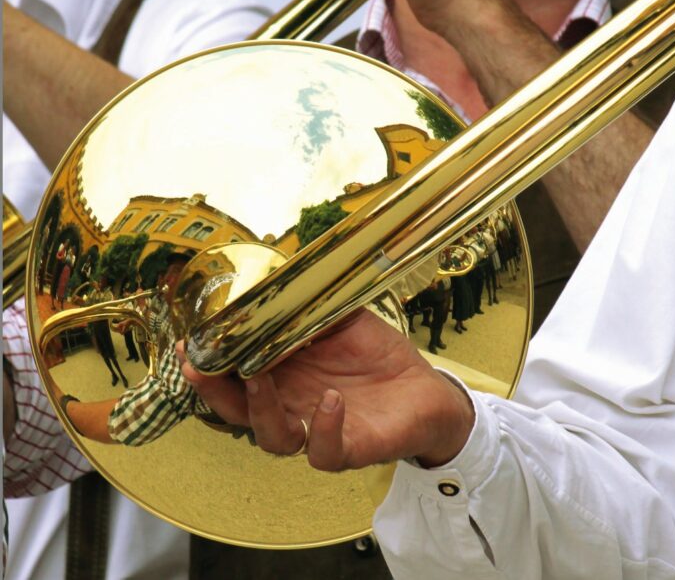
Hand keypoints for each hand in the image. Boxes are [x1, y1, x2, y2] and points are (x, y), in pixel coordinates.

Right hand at [180, 309, 474, 469]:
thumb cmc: (377, 354)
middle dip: (213, 392)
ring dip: (260, 411)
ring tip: (259, 380)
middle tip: (198, 367)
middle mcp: (292, 407)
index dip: (208, 365)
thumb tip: (279, 278)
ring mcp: (317, 431)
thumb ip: (311, 305)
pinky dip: (323, 430)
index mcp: (283, 376)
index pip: (233, 377)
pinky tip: (329, 401)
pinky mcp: (350, 449)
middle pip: (238, 412)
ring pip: (272, 439)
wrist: (425, 388)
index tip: (191, 343)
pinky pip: (325, 453)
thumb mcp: (342, 319)